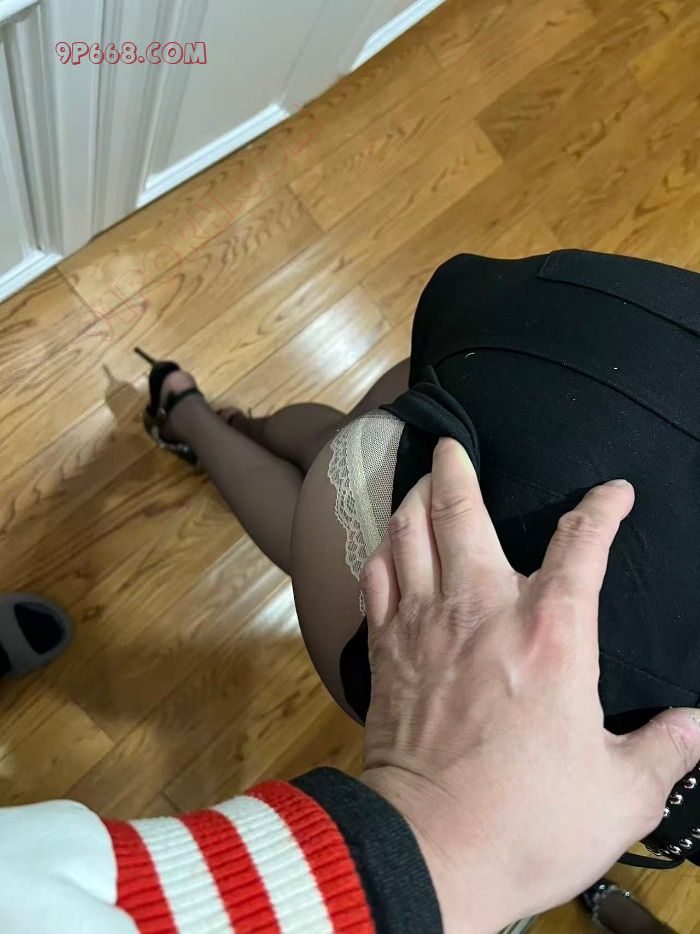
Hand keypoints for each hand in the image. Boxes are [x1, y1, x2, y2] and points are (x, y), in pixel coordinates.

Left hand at [359, 439, 699, 932]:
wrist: (430, 850)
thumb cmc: (527, 820)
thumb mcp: (621, 792)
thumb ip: (664, 748)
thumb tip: (697, 727)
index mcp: (551, 632)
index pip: (582, 542)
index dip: (602, 508)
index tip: (614, 493)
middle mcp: (481, 609)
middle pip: (460, 512)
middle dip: (455, 470)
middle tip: (450, 447)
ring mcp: (424, 625)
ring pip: (407, 536)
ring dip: (412, 501)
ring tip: (418, 484)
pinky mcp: (386, 652)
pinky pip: (375, 582)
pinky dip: (380, 556)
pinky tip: (385, 551)